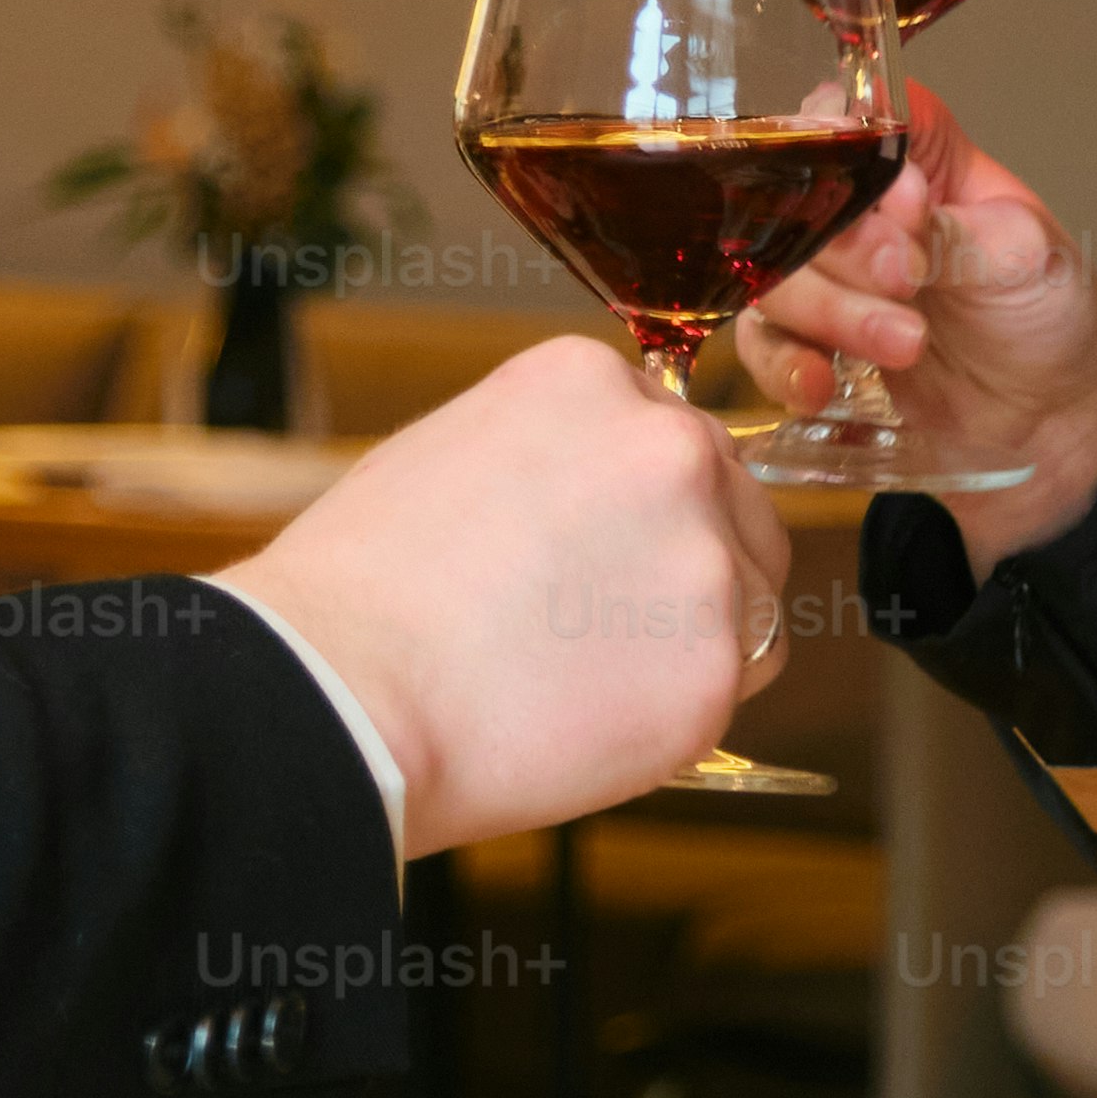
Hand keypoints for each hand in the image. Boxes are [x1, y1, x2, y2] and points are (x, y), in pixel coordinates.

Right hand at [215, 334, 785, 849]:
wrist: (342, 690)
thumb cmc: (363, 589)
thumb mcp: (452, 449)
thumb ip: (554, 452)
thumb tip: (599, 494)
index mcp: (594, 382)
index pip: (672, 439)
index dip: (639, 511)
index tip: (596, 556)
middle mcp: (667, 448)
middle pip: (735, 509)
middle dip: (686, 567)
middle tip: (596, 627)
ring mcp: (703, 555)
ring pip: (754, 600)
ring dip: (693, 640)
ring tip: (583, 676)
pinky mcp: (718, 662)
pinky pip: (739, 685)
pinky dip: (683, 708)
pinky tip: (595, 715)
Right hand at [732, 93, 1096, 568]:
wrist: (1053, 427)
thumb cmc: (1049, 319)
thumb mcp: (1024, 258)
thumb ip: (953, 228)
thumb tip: (899, 198)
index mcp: (921, 159)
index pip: (855, 113)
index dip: (855, 148)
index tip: (903, 202)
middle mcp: (863, 209)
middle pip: (800, 194)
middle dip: (849, 244)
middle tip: (909, 278)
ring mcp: (831, 277)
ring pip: (776, 270)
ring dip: (831, 309)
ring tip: (906, 344)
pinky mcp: (812, 343)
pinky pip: (763, 344)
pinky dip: (784, 363)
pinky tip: (822, 383)